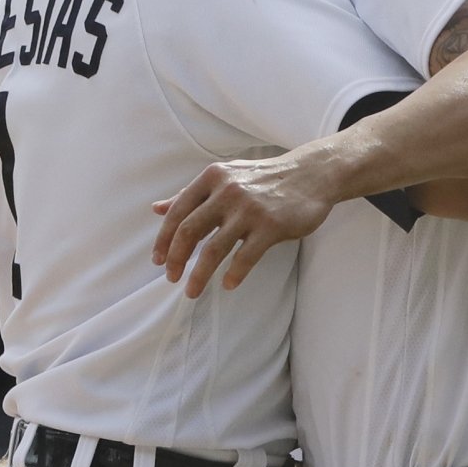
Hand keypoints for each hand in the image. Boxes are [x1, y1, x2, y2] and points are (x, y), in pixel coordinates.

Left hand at [152, 150, 340, 296]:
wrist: (310, 175)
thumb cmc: (264, 179)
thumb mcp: (226, 178)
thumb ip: (191, 194)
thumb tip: (157, 209)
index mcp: (213, 177)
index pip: (178, 212)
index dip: (164, 240)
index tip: (158, 261)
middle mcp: (228, 191)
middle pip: (189, 231)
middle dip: (176, 259)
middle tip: (172, 279)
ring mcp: (249, 209)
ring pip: (214, 249)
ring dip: (199, 275)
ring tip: (192, 291)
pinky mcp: (271, 226)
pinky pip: (245, 257)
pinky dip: (234, 275)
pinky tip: (228, 284)